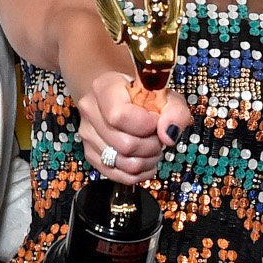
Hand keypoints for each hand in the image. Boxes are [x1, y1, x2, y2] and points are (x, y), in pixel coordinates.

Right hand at [77, 73, 193, 185]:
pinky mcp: (90, 155)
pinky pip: (118, 175)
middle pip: (125, 144)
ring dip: (147, 161)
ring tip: (153, 148)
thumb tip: (168, 136)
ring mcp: (87, 134)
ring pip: (123, 163)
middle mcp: (90, 110)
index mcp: (104, 87)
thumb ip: (174, 112)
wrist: (121, 98)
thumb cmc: (145, 96)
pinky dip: (138, 173)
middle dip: (151, 146)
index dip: (146, 125)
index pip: (120, 116)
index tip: (157, 122)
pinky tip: (145, 161)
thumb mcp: (166, 96)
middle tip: (158, 138)